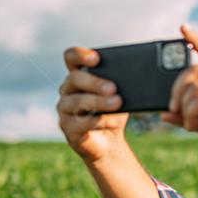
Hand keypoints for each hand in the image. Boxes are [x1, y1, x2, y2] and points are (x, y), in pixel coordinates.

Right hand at [57, 46, 127, 163]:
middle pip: (75, 78)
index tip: (96, 59)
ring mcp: (64, 109)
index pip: (71, 57)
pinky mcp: (67, 128)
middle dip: (95, 82)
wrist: (110, 142)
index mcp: (78, 75)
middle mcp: (67, 90)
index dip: (80, 55)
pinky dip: (98, 121)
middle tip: (113, 88)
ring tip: (117, 103)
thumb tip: (133, 77)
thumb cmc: (113, 112)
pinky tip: (113, 122)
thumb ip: (121, 82)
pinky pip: (79, 122)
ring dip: (99, 102)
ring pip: (77, 101)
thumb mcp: (120, 94)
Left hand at [164, 24, 197, 172]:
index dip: (196, 40)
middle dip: (176, 88)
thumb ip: (187, 116)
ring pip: (194, 86)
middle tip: (173, 108)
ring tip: (188, 122)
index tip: (182, 28)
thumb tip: (164, 114)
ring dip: (183, 106)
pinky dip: (189, 113)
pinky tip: (193, 125)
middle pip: (194, 70)